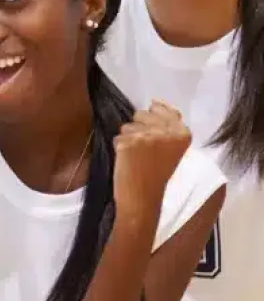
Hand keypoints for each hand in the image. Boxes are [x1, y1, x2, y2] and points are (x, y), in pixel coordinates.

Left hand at [113, 101, 190, 216]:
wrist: (143, 198)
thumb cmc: (156, 173)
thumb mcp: (171, 147)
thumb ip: (168, 124)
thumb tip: (155, 101)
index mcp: (183, 134)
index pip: (164, 109)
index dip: (154, 120)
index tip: (153, 136)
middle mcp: (167, 132)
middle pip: (142, 114)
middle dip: (139, 128)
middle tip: (145, 151)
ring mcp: (147, 136)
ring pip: (127, 125)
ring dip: (128, 138)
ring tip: (137, 157)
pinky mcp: (129, 142)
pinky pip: (117, 136)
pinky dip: (119, 147)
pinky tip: (128, 161)